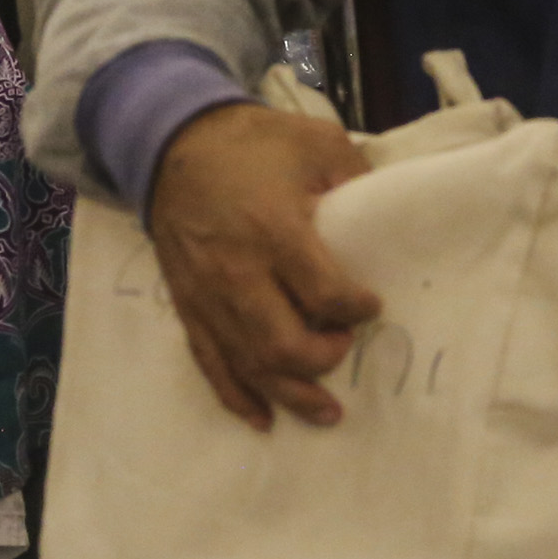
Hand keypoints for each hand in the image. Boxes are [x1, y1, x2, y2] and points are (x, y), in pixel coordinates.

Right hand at [147, 104, 380, 427]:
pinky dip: (236, 396)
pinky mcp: (187, 304)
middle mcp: (237, 271)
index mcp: (274, 230)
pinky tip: (263, 417)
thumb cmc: (251, 143)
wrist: (171, 143)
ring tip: (327, 413)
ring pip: (248, 364)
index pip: (323, 294)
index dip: (356, 309)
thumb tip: (386, 216)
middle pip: (281, 344)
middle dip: (323, 359)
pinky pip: (209, 361)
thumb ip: (354, 177)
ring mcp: (207, 293)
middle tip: (344, 346)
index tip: (372, 305)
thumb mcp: (314, 141)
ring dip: (290, 394)